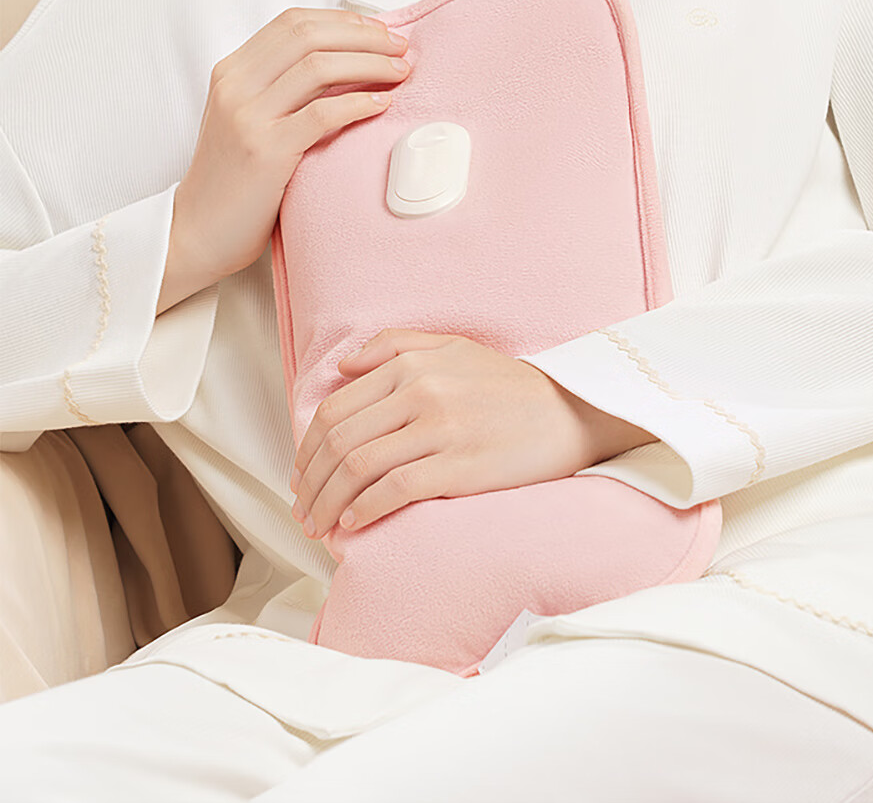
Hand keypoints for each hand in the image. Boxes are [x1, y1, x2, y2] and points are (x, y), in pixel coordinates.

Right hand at [161, 7, 412, 310]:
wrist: (197, 232)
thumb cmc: (234, 179)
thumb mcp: (247, 118)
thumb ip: (281, 87)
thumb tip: (347, 61)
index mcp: (231, 71)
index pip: (293, 22)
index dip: (342, 20)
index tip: (379, 30)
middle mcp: (235, 86)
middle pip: (309, 36)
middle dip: (364, 36)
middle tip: (400, 47)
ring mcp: (247, 117)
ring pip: (318, 67)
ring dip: (369, 63)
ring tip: (400, 72)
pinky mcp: (265, 151)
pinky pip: (322, 114)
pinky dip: (359, 103)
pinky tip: (382, 104)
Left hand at [289, 328, 659, 537]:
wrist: (571, 411)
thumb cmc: (509, 384)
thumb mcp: (453, 347)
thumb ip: (395, 346)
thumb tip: (343, 366)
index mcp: (411, 364)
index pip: (336, 409)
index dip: (308, 449)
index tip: (301, 476)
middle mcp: (419, 392)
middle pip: (339, 441)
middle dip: (310, 482)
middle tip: (302, 510)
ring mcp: (438, 429)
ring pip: (358, 467)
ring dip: (328, 502)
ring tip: (320, 525)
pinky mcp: (458, 466)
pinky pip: (394, 489)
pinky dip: (365, 509)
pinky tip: (354, 523)